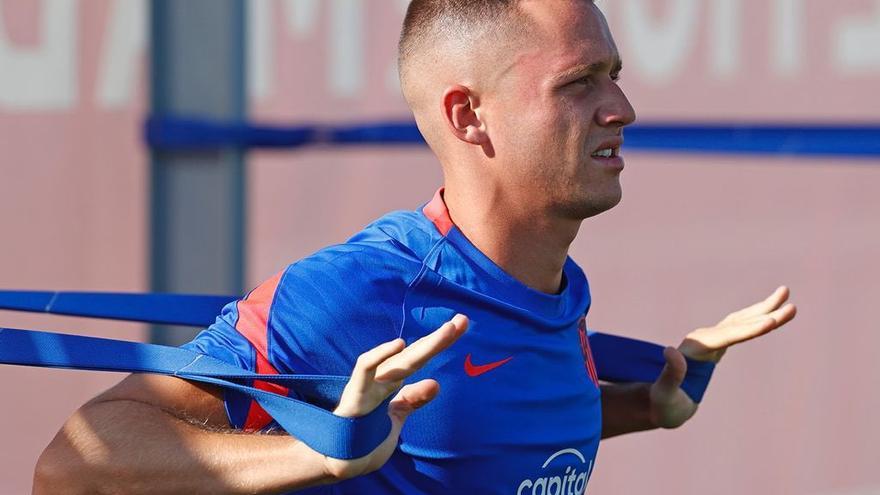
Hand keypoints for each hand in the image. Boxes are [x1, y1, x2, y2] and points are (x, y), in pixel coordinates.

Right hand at [321, 314, 467, 481]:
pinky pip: (365, 370)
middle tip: (463, 320)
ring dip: (424, 346)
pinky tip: (400, 345)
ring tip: (447, 331)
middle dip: (439, 339)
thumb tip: (435, 383)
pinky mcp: (355, 396)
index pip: (419, 358)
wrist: (337, 464)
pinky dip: (380, 356)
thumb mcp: (395, 418)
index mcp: (393, 384)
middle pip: (415, 355)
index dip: (439, 343)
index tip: (461, 326)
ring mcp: (369, 385)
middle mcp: (382, 380)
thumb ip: (412, 400)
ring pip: (400, 361)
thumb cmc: (364, 440)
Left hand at [648, 287, 796, 427]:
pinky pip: (740, 327)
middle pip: (739, 324)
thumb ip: (670, 373)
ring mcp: (709, 339)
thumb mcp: (664, 393)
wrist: (658, 402)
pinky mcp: (716, 343)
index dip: (750, 329)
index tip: (770, 321)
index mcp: (695, 348)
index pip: (727, 336)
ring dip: (764, 309)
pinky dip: (756, 318)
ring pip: (741, 320)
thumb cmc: (662, 402)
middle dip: (766, 315)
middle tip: (793, 306)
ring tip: (786, 294)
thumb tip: (670, 351)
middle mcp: (702, 338)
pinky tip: (770, 311)